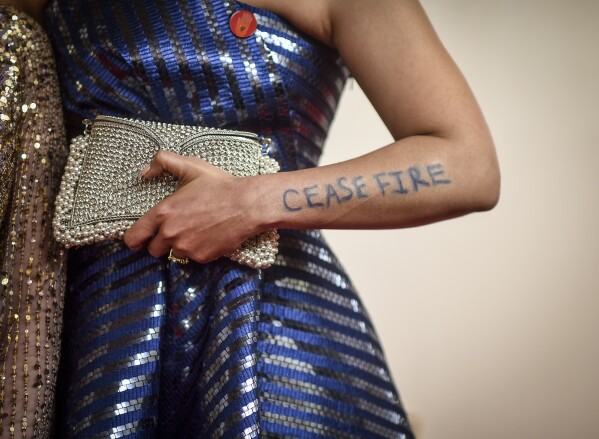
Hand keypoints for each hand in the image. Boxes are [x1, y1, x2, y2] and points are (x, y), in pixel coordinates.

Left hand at [123, 150, 259, 262]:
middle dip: (161, 243)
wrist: (247, 205)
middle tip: (175, 231)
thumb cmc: (219, 185)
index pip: (134, 237)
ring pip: (174, 255)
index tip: (137, 240)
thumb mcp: (191, 166)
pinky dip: (198, 250)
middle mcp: (171, 234)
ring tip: (196, 231)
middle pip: (153, 251)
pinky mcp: (202, 257)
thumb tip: (144, 171)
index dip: (134, 240)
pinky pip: (193, 258)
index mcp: (163, 213)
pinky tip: (209, 236)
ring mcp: (187, 248)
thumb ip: (163, 161)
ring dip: (180, 246)